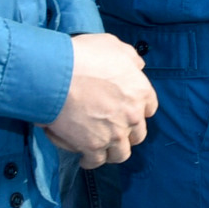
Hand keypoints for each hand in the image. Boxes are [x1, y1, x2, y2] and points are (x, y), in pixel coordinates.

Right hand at [43, 33, 157, 168]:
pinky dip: (91, 161)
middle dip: (127, 133)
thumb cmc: (84, 57)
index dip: (138, 110)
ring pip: (121, 153)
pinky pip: (96, 161)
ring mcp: (114, 133)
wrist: (58, 75)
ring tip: (102, 147)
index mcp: (141, 91)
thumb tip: (138, 65)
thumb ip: (130, 58)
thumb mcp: (114, 46)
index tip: (127, 110)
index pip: (150, 108)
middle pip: (138, 134)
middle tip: (114, 130)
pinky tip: (85, 159)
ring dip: (113, 151)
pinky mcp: (93, 146)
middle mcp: (133, 115)